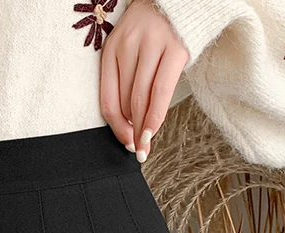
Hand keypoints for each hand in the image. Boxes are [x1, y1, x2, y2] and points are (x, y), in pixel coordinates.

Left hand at [100, 0, 189, 160]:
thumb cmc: (153, 31)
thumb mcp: (130, 50)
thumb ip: (127, 80)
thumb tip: (129, 124)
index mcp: (112, 50)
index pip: (109, 100)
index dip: (116, 128)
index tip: (125, 143)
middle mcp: (128, 46)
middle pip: (126, 103)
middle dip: (131, 131)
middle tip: (138, 150)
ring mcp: (151, 46)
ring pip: (141, 99)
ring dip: (142, 127)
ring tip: (145, 144)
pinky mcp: (175, 48)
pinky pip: (161, 91)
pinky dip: (156, 115)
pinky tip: (153, 130)